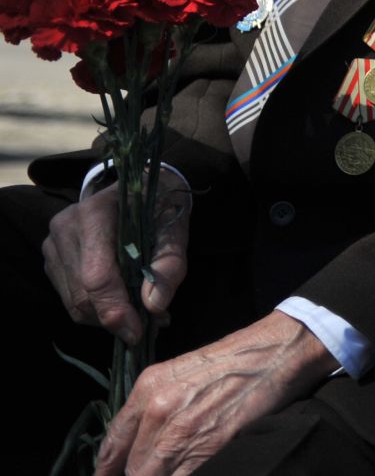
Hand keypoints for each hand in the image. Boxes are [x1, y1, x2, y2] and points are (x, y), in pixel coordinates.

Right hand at [44, 169, 191, 344]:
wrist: (138, 187)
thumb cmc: (160, 206)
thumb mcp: (176, 228)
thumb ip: (170, 265)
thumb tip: (154, 306)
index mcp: (95, 214)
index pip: (97, 276)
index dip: (115, 310)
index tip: (138, 333)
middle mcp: (66, 228)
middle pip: (83, 294)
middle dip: (116, 317)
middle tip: (149, 324)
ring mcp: (53, 244)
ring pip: (74, 303)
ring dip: (107, 317)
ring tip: (141, 313)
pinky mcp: (52, 259)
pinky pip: (70, 298)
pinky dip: (96, 309)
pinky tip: (122, 303)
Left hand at [92, 311, 338, 475]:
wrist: (276, 353)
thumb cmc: (235, 361)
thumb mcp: (181, 373)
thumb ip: (154, 407)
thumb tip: (140, 443)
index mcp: (147, 389)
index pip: (111, 445)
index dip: (108, 470)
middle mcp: (158, 410)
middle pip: (131, 468)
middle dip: (138, 475)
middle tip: (152, 471)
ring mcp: (183, 431)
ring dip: (160, 475)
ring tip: (174, 468)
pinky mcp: (210, 446)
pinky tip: (191, 469)